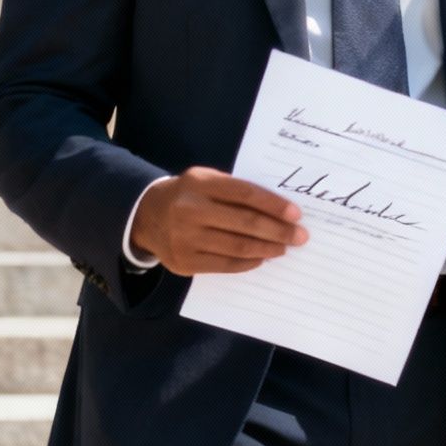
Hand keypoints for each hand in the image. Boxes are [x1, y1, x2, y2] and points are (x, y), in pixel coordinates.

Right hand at [129, 166, 308, 274]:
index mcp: (199, 184)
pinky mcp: (183, 262)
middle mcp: (190, 210)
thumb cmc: (189, 195)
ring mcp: (184, 238)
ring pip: (237, 247)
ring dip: (267, 248)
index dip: (274, 205)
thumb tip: (280, 210)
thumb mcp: (206, 181)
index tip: (296, 214)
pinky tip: (261, 258)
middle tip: (300, 236)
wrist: (145, 215)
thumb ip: (236, 191)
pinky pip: (224, 264)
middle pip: (245, 223)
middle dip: (278, 231)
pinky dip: (248, 262)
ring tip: (284, 248)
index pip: (246, 194)